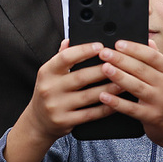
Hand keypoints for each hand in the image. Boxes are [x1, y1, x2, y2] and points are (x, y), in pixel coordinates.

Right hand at [4, 41, 119, 161]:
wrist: (38, 122)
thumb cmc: (49, 93)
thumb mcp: (49, 74)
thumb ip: (61, 57)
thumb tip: (70, 39)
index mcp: (46, 72)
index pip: (65, 57)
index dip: (84, 50)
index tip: (101, 46)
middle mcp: (49, 88)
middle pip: (81, 77)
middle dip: (103, 70)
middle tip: (120, 64)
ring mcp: (57, 106)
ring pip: (89, 96)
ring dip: (109, 89)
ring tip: (124, 82)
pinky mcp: (65, 121)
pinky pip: (90, 114)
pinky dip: (106, 107)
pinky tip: (117, 102)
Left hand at [97, 40, 162, 161]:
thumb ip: (158, 59)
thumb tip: (148, 40)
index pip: (152, 56)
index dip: (134, 48)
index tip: (118, 43)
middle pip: (141, 69)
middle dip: (121, 59)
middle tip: (104, 53)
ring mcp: (161, 102)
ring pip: (136, 86)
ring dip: (119, 76)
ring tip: (104, 68)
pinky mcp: (152, 117)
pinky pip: (132, 108)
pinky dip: (117, 102)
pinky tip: (104, 96)